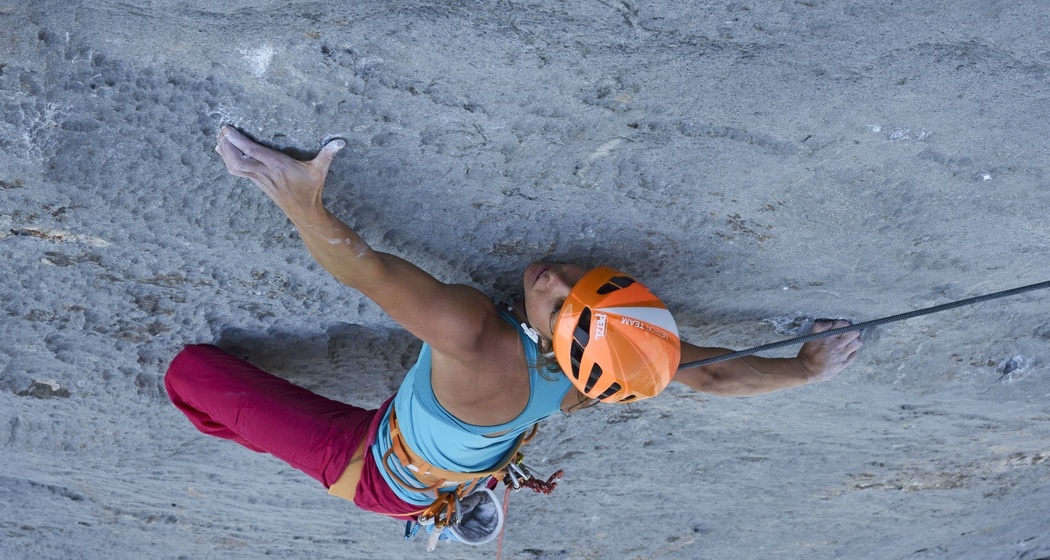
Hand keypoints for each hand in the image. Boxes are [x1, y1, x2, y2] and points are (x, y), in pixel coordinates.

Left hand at [215, 126, 344, 222]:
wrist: (304, 212)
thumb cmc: (311, 190)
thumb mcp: (320, 170)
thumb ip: (328, 154)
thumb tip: (341, 142)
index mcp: (278, 166)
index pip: (252, 151)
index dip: (237, 140)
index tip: (227, 128)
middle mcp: (265, 173)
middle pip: (237, 160)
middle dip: (226, 146)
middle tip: (221, 131)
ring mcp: (260, 180)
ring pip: (235, 167)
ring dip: (225, 154)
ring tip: (219, 139)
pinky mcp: (258, 183)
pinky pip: (238, 171)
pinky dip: (229, 161)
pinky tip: (224, 152)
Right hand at [797, 320, 861, 382]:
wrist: (807, 370)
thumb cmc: (807, 354)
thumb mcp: (810, 337)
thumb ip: (819, 327)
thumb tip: (830, 323)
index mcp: (829, 337)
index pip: (844, 324)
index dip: (843, 323)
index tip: (840, 326)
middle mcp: (838, 345)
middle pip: (854, 333)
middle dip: (852, 331)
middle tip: (847, 333)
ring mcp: (842, 355)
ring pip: (857, 343)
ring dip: (855, 340)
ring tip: (849, 341)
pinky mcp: (843, 363)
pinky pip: (854, 354)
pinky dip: (852, 351)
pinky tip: (846, 351)